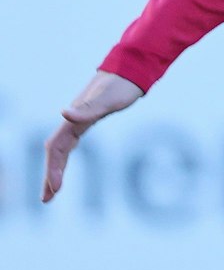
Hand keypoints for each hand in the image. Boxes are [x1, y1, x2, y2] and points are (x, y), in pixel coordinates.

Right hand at [43, 70, 143, 201]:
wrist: (130, 69)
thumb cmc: (121, 85)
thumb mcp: (109, 98)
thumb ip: (89, 108)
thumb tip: (64, 113)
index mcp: (75, 118)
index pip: (56, 147)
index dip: (53, 168)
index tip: (56, 189)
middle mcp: (73, 119)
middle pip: (55, 152)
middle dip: (49, 175)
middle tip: (46, 200)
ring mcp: (78, 120)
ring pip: (60, 149)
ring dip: (54, 170)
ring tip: (51, 192)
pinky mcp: (87, 120)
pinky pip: (69, 144)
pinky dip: (63, 158)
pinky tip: (62, 166)